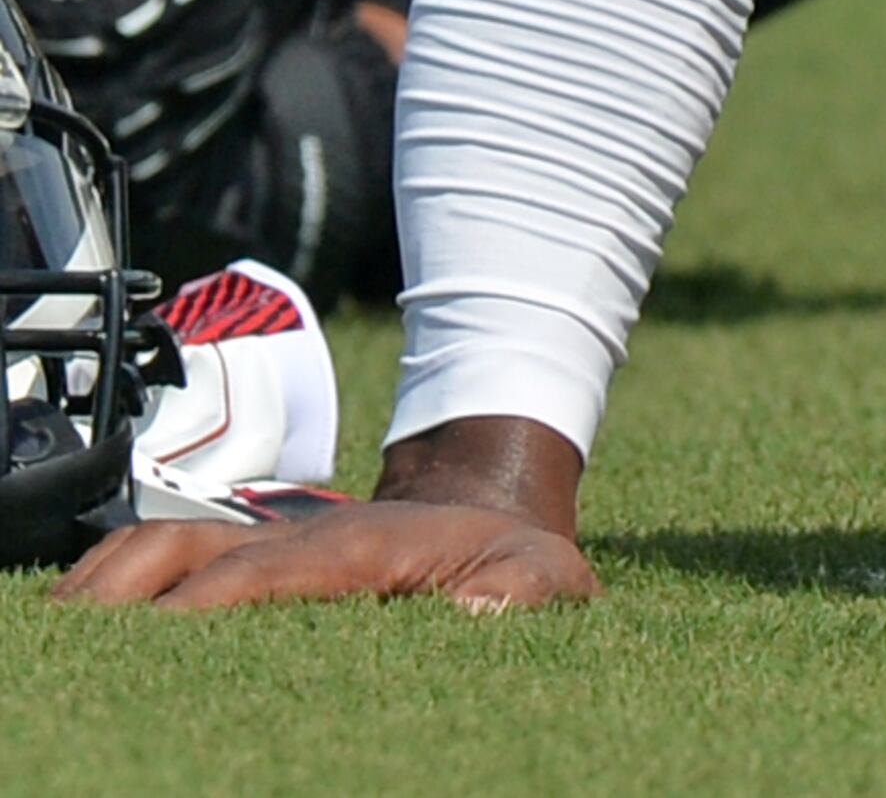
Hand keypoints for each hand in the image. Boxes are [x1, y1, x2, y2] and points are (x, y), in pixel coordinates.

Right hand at [48, 416, 593, 612]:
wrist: (489, 510)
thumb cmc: (513, 558)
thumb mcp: (548, 576)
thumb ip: (522, 593)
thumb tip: (478, 614)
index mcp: (358, 549)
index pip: (267, 573)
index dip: (211, 602)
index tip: (165, 636)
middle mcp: (293, 540)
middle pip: (187, 556)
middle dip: (130, 600)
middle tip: (83, 654)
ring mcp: (259, 545)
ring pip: (157, 547)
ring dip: (102, 586)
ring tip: (57, 640)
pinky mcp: (239, 561)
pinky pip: (158, 558)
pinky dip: (109, 581)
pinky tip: (78, 621)